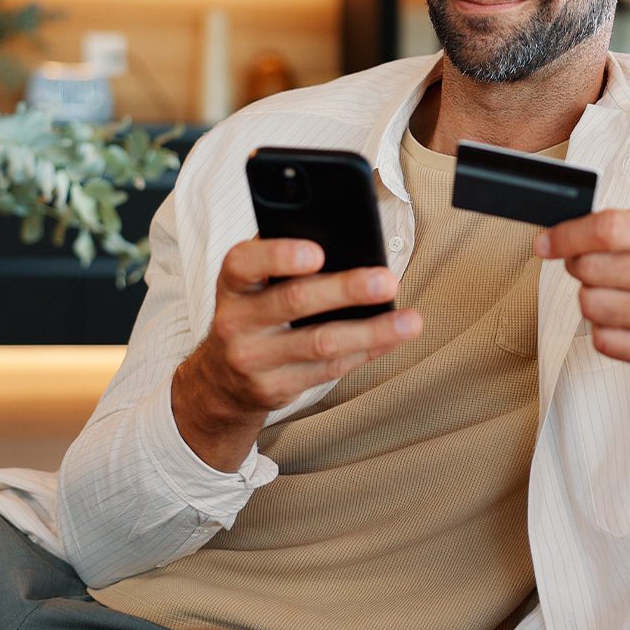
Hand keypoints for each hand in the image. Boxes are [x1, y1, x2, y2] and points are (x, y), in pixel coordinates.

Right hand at [172, 237, 422, 469]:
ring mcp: (254, 359)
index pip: (246, 263)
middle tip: (386, 281)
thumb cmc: (253, 310)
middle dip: (345, 290)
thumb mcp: (253, 281)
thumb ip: (285, 258)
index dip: (280, 256)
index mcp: (233, 283)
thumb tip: (348, 241)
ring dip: (371, 331)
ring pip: (320, 343)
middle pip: (294, 301)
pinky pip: (329, 369)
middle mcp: (236, 321)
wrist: (219, 377)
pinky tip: (392, 339)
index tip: (318, 252)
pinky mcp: (276, 388)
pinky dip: (366, 351)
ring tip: (409, 321)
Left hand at [535, 210, 629, 370]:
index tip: (545, 243)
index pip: (607, 231)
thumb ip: (622, 228)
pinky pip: (604, 341)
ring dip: (590, 299)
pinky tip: (622, 320)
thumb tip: (560, 237)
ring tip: (613, 294)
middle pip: (592, 269)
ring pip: (592, 307)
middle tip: (592, 268)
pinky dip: (603, 329)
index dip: (567, 236)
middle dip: (580, 267)